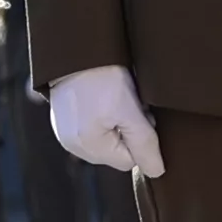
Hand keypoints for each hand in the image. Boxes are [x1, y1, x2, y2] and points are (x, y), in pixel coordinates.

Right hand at [47, 64, 168, 177]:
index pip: (129, 161)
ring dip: (118, 123)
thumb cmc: (105, 78)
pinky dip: (104, 116)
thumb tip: (156, 172)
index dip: (141, 138)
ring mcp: (65, 132)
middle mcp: (72, 144)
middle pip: (117, 152)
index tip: (139, 114)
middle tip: (129, 104)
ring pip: (107, 139)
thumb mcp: (131, 112)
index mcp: (87, 146)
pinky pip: (94, 128)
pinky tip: (103, 98)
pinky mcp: (64, 120)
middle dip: (129, 131)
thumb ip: (145, 145)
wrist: (79, 49)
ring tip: (115, 99)